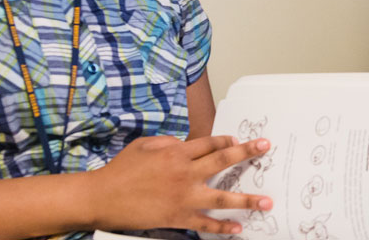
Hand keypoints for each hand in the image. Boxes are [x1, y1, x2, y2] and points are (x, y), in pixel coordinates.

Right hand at [88, 134, 272, 234]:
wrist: (102, 196)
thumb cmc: (121, 170)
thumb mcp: (145, 145)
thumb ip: (168, 142)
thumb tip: (185, 144)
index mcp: (176, 152)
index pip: (210, 143)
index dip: (226, 140)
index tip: (238, 140)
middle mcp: (184, 172)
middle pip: (223, 160)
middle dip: (247, 153)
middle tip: (265, 148)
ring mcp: (183, 196)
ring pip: (222, 196)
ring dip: (246, 199)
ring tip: (266, 201)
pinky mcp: (178, 217)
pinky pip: (205, 223)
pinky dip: (222, 227)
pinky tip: (237, 228)